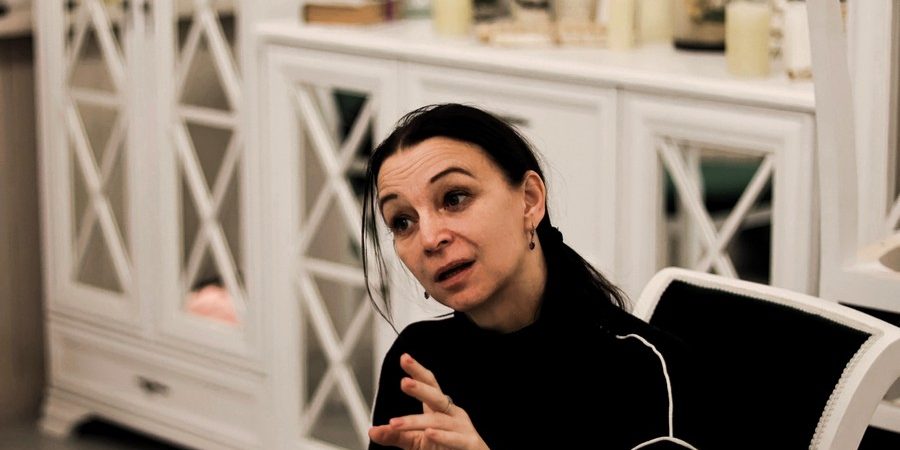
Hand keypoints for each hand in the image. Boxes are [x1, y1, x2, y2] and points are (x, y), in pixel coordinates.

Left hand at [369, 353, 488, 449]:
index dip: (418, 371)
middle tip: (404, 382)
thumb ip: (396, 435)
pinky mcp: (468, 442)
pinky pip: (454, 438)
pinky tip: (429, 433)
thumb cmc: (445, 449)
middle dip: (420, 388)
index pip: (430, 385)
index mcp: (440, 409)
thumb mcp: (417, 441)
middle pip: (435, 397)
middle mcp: (452, 414)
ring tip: (395, 423)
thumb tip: (373, 430)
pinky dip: (442, 436)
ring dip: (416, 421)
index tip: (404, 358)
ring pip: (438, 421)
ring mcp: (462, 427)